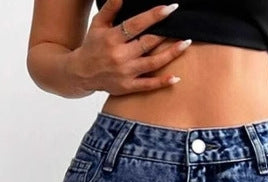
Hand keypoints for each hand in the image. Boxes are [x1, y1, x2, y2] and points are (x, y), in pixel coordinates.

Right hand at [66, 0, 189, 96]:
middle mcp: (120, 56)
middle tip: (183, 26)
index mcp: (113, 38)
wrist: (81, 73)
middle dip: (166, 34)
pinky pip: (148, 85)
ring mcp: (125, 73)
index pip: (137, 24)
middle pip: (148, 43)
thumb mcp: (98, 24)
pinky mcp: (128, 87)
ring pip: (153, 63)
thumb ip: (110, 8)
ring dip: (171, 54)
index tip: (170, 8)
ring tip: (186, 44)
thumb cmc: (92, 45)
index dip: (154, 15)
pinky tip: (176, 77)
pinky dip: (162, 82)